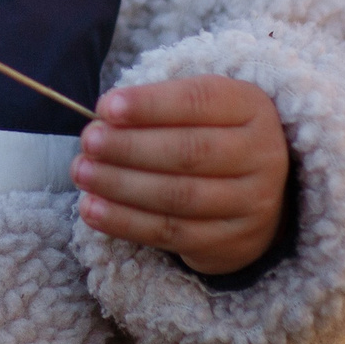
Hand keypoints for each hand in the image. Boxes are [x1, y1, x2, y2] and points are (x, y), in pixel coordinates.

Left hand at [72, 76, 288, 275]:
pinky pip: (170, 232)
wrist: (258, 193)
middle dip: (130, 147)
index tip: (105, 107)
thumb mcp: (202, 109)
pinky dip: (125, 222)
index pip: (199, 101)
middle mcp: (261, 155)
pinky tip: (92, 209)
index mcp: (253, 108)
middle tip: (88, 142)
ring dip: (120, 185)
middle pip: (189, 151)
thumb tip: (104, 118)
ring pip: (178, 196)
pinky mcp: (230, 242)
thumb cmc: (213, 135)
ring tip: (83, 173)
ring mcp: (251, 203)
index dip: (150, 105)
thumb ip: (159, 107)